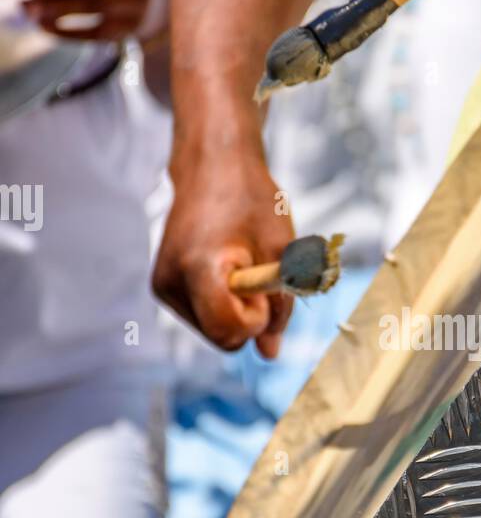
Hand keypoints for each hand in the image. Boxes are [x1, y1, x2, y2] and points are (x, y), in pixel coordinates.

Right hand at [152, 131, 295, 358]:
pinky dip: (222, 303)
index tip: (264, 287)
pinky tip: (223, 267)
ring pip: (213, 331)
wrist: (212, 163)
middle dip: (248, 317)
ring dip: (236, 309)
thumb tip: (269, 354)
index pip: (228, 330)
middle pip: (221, 338)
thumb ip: (280, 305)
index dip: (257, 319)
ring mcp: (162, 285)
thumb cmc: (251, 198)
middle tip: (255, 273)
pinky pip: (203, 317)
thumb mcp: (281, 251)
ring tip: (238, 263)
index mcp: (199, 267)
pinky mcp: (162, 285)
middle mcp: (170, 281)